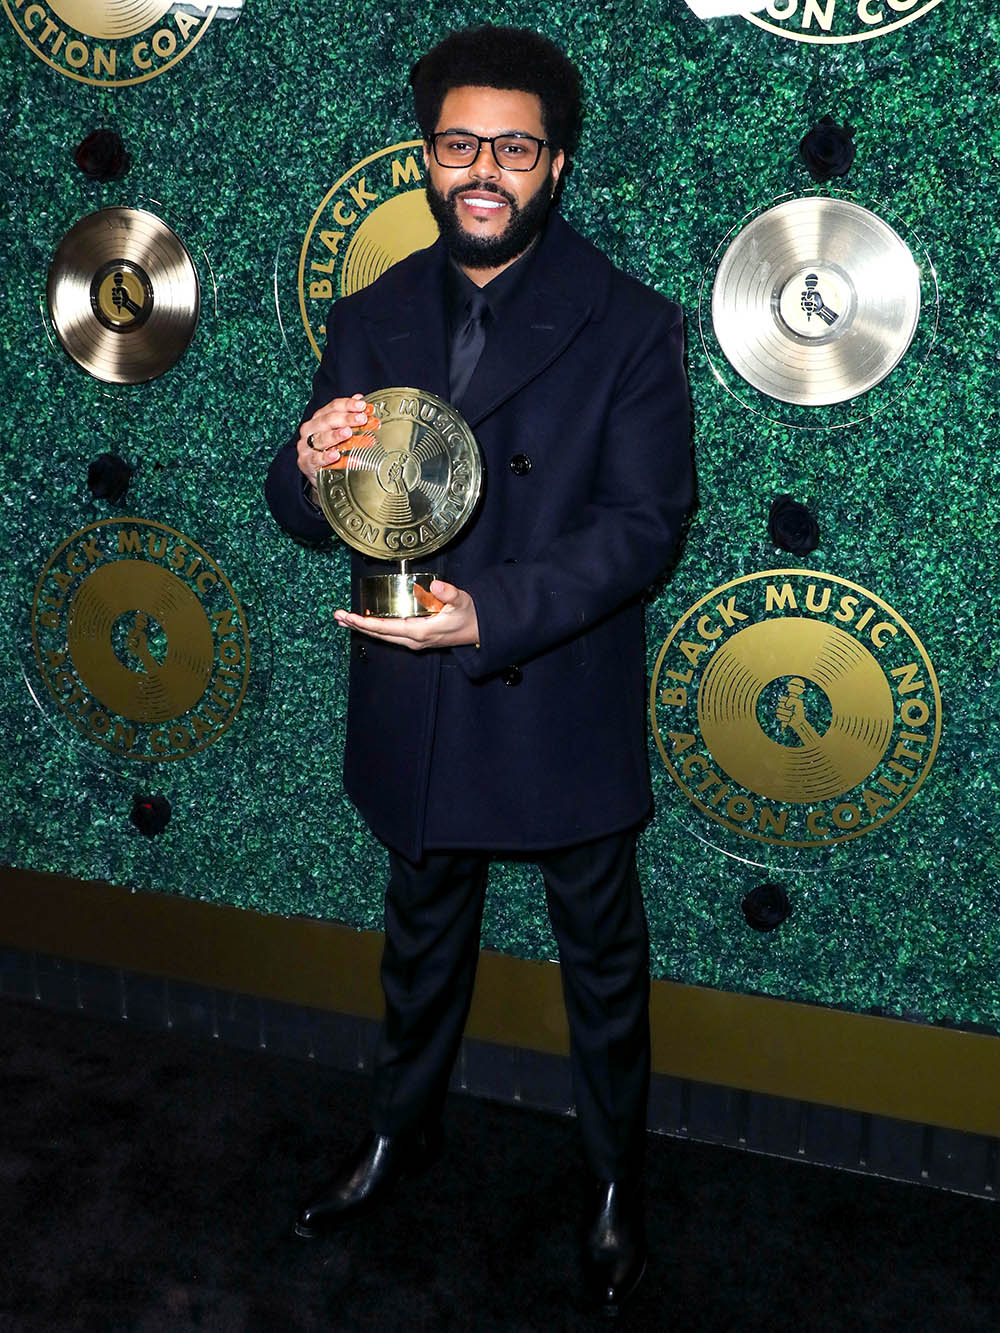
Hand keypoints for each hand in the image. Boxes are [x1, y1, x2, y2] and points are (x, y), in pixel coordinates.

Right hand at [296, 393, 370, 487]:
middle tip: (362, 419)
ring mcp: (306, 446)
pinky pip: (318, 459)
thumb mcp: (338, 431)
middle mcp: (310, 429)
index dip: (348, 405)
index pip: (333, 407)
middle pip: (328, 420)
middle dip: (346, 419)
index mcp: (319, 418)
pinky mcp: (306, 462)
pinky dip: (328, 458)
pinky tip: (337, 456)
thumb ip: (348, 415)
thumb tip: (359, 398)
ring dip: (337, 435)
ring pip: (322, 439)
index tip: (363, 406)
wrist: (317, 474)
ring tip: (349, 433)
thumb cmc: (328, 449)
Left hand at [334, 581, 479, 650]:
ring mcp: (414, 641)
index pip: (386, 628)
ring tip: (343, 620)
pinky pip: (389, 635)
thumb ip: (449, 593)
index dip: (366, 622)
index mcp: (420, 631)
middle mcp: (413, 639)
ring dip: (362, 628)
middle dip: (357, 625)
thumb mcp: (462, 600)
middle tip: (338, 616)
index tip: (350, 616)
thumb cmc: (469, 614)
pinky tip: (364, 623)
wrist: (479, 630)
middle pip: (378, 634)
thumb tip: (436, 585)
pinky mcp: (415, 639)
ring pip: (382, 636)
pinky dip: (374, 628)